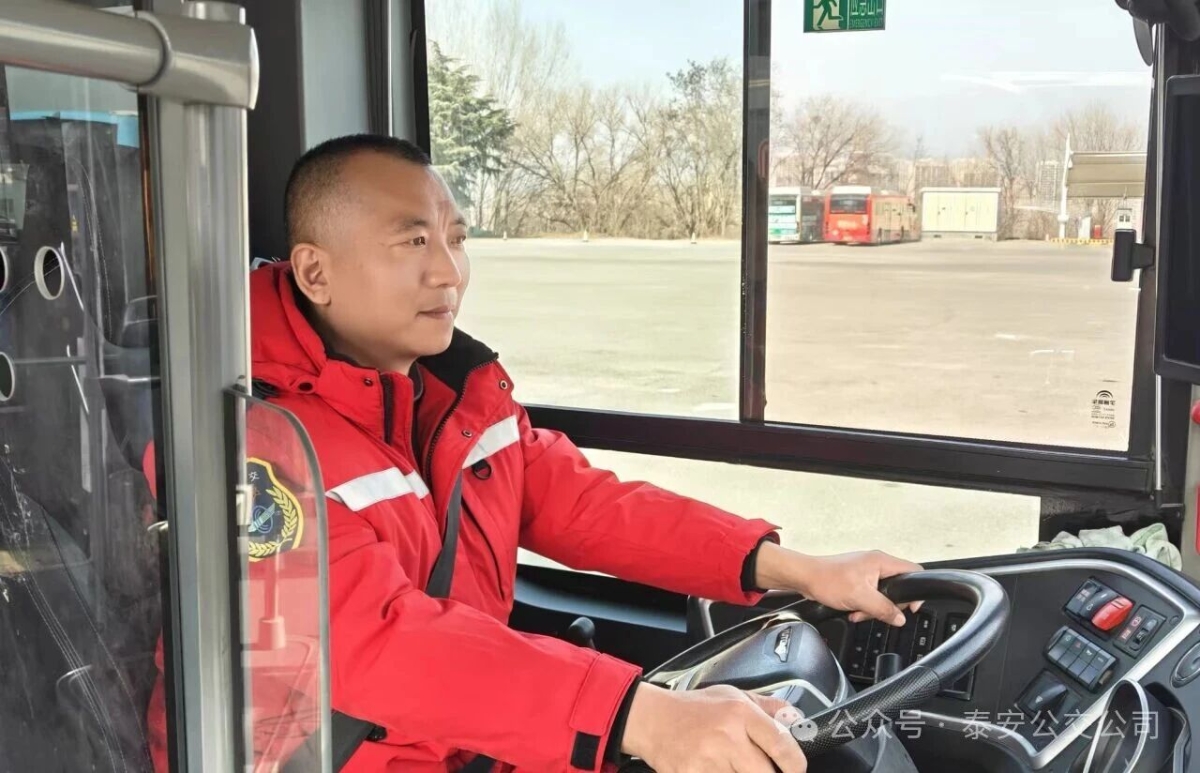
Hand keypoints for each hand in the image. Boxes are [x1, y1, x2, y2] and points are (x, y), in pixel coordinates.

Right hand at [621, 682, 806, 772]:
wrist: (652, 719)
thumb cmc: (695, 708)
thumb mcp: (732, 695)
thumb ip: (767, 707)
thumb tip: (796, 719)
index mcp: (740, 713)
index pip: (782, 745)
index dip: (795, 764)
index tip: (795, 770)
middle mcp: (727, 737)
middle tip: (763, 770)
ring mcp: (708, 761)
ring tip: (734, 766)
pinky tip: (717, 770)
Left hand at [755, 544, 922, 626]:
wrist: (804, 577)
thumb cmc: (827, 579)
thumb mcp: (860, 598)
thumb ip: (883, 609)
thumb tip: (900, 618)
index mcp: (882, 562)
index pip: (913, 571)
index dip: (915, 591)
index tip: (910, 608)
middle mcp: (876, 563)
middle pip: (897, 587)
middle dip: (887, 605)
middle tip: (876, 612)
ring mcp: (866, 571)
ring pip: (882, 594)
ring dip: (872, 608)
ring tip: (858, 612)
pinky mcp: (857, 579)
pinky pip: (869, 595)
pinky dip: (862, 605)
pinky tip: (852, 610)